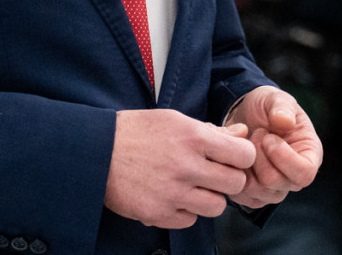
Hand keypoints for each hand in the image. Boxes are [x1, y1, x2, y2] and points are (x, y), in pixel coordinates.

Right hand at [104, 109, 255, 228]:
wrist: (97, 151)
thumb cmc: (137, 131)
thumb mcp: (175, 120)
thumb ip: (212, 130)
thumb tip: (243, 133)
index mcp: (193, 137)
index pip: (244, 155)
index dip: (242, 157)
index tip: (233, 158)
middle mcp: (186, 166)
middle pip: (235, 184)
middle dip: (229, 179)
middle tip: (214, 174)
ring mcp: (173, 192)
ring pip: (216, 207)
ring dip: (209, 197)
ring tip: (193, 186)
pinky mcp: (158, 213)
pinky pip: (190, 220)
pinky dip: (186, 211)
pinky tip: (173, 196)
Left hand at [223, 86, 322, 208]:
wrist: (246, 116)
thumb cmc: (266, 107)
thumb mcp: (275, 97)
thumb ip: (282, 107)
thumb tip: (285, 121)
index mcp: (309, 154)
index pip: (304, 173)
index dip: (284, 159)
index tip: (268, 138)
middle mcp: (294, 177)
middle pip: (276, 183)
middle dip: (259, 156)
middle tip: (256, 134)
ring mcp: (275, 189)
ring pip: (257, 191)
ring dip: (246, 165)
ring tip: (248, 143)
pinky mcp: (256, 195)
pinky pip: (243, 196)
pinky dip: (236, 176)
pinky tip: (238, 157)